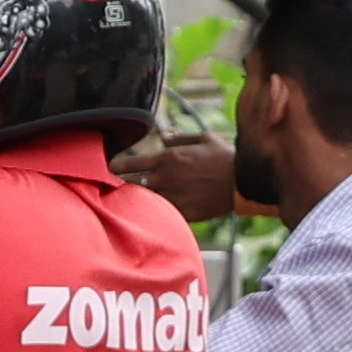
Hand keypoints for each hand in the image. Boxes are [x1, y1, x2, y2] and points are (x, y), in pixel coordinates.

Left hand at [122, 133, 239, 218]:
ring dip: (138, 202)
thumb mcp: (203, 138)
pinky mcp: (183, 212)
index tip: (109, 169)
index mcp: (168, 158)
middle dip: (122, 186)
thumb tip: (164, 135)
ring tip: (131, 204)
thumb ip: (179, 138)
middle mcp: (166, 178)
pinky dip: (157, 215)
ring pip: (145, 202)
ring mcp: (173, 197)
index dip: (117, 167)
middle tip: (115, 189)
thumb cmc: (224, 157)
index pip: (132, 164)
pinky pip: (163, 215)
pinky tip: (152, 216)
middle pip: (133, 185)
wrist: (242, 182)